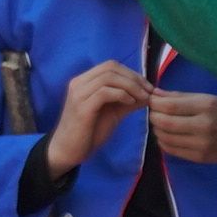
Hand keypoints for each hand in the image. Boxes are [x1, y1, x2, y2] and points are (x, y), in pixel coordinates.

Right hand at [45, 60, 149, 177]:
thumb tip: (148, 94)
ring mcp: (78, 94)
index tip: (147, 86)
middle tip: (148, 91)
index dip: (131, 73)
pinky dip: (122, 95)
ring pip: (108, 77)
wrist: (68, 151)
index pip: (110, 65)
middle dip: (134, 77)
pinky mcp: (82, 107)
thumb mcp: (112, 113)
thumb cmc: (88, 133)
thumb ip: (127, 101)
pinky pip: (104, 92)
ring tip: (142, 98)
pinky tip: (130, 103)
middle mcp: (78, 83)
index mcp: (84, 82)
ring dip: (130, 86)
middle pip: (110, 67)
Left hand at [146, 90, 216, 165]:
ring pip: (165, 138)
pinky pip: (172, 150)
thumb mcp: (210, 98)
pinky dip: (164, 141)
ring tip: (162, 123)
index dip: (155, 103)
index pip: (169, 106)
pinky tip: (169, 135)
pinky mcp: (200, 158)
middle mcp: (203, 126)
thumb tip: (156, 95)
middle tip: (155, 112)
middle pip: (164, 123)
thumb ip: (181, 97)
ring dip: (157, 129)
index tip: (152, 100)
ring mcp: (202, 145)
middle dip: (154, 116)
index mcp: (207, 106)